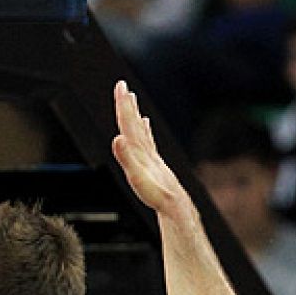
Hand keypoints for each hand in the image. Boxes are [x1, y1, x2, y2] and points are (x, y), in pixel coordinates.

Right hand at [109, 80, 192, 218]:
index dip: (123, 106)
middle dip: (127, 105)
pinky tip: (146, 125)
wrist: (178, 208)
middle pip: (135, 124)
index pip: (129, 125)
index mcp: (141, 152)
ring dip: (134, 115)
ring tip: (132, 100)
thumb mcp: (139, 179)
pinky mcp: (155, 165)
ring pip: (141, 131)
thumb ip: (128, 158)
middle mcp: (148, 151)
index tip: (121, 87)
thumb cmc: (159, 196)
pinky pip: (148, 143)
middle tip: (122, 86)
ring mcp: (152, 157)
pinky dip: (145, 131)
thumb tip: (117, 138)